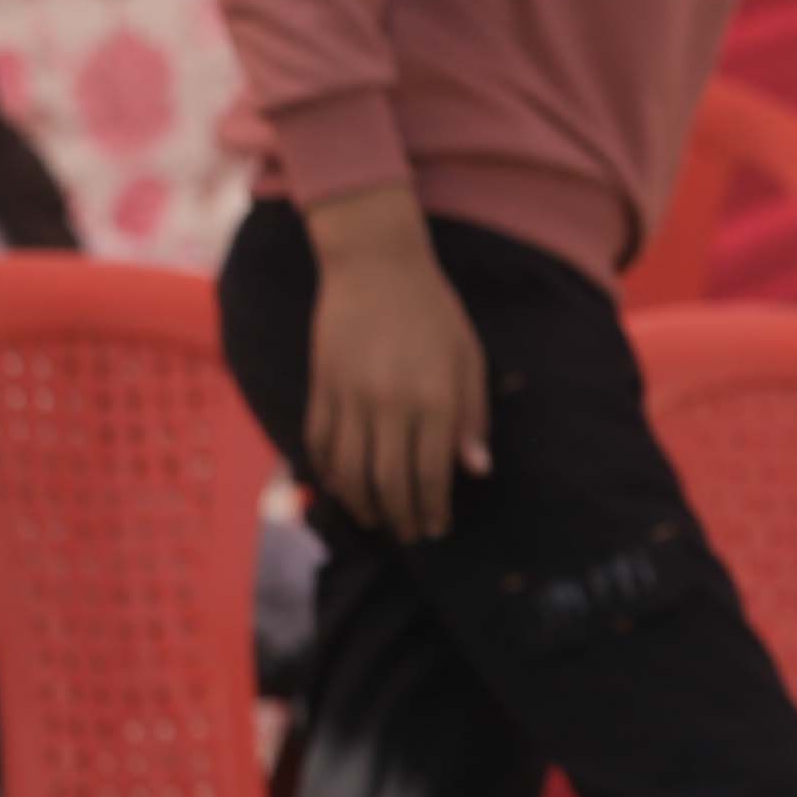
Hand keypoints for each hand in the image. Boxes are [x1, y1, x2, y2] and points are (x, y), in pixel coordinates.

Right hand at [299, 187, 488, 542]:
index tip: (437, 528)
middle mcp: (390, 404)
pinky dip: (327, 472)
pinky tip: (341, 487)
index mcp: (434, 400)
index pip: (433, 475)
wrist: (375, 262)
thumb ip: (472, 418)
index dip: (434, 509)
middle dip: (401, 518)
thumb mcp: (469, 361)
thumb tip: (476, 471)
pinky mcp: (321, 384)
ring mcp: (350, 395)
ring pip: (349, 471)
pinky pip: (320, 441)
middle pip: (389, 483)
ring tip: (376, 520)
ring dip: (362, 505)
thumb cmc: (433, 312)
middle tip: (410, 534)